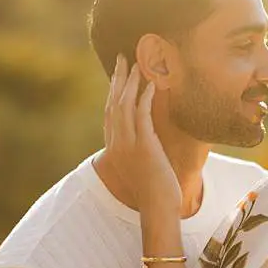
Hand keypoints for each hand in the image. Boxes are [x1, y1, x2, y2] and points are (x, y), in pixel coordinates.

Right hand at [103, 56, 179, 212]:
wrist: (157, 209)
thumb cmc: (154, 193)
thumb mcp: (142, 168)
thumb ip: (140, 152)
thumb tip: (148, 141)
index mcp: (115, 149)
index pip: (110, 114)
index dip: (112, 92)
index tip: (117, 75)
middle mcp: (117, 144)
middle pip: (113, 104)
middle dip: (117, 79)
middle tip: (121, 58)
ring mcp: (128, 145)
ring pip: (124, 106)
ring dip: (130, 82)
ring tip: (137, 63)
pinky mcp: (143, 146)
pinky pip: (142, 115)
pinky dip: (145, 97)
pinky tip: (151, 83)